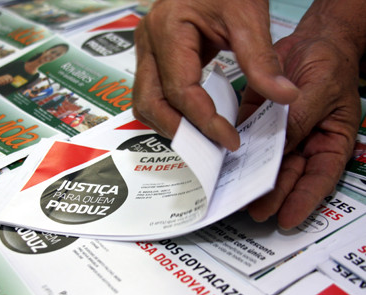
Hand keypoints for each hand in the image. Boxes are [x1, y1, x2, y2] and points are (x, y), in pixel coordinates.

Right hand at [132, 0, 297, 150]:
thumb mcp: (248, 14)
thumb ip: (262, 60)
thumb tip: (284, 96)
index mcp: (167, 29)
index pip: (180, 91)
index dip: (204, 121)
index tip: (229, 140)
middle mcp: (147, 41)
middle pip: (149, 102)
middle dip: (179, 130)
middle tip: (211, 148)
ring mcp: (145, 48)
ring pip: (144, 102)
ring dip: (169, 124)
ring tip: (202, 135)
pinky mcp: (152, 54)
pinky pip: (150, 92)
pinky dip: (168, 111)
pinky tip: (192, 117)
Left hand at [240, 30, 361, 228]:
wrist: (311, 40)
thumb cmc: (329, 63)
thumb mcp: (321, 91)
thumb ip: (300, 121)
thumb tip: (279, 149)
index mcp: (330, 141)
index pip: (319, 178)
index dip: (304, 200)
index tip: (288, 218)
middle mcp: (304, 142)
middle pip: (289, 175)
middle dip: (272, 195)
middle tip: (254, 211)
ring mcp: (280, 133)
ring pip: (265, 162)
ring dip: (250, 177)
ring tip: (236, 195)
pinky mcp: (258, 121)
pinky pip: (248, 139)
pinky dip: (238, 151)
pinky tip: (227, 164)